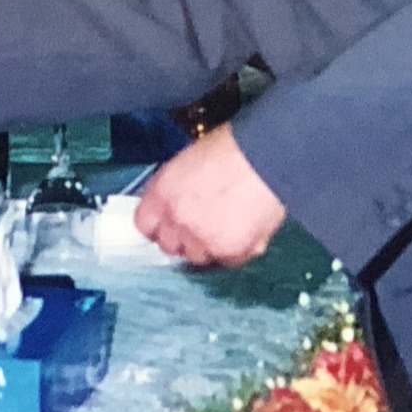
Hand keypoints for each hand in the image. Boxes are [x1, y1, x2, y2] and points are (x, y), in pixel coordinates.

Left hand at [134, 123, 285, 266]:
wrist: (265, 158)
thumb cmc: (230, 150)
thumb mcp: (186, 164)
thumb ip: (174, 191)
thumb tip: (175, 206)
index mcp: (162, 195)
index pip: (145, 225)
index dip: (159, 225)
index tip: (169, 225)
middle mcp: (177, 221)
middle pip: (170, 245)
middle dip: (183, 237)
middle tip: (202, 224)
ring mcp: (203, 239)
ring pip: (198, 256)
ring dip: (209, 245)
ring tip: (228, 224)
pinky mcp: (230, 252)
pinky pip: (228, 260)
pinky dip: (236, 249)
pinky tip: (246, 228)